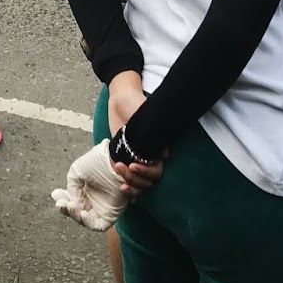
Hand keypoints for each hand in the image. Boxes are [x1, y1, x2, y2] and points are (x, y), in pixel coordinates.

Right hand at [51, 140, 128, 230]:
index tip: (56, 195)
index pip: (71, 201)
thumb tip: (72, 202)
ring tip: (71, 206)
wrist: (115, 160)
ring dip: (76, 216)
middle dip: (67, 209)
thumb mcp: (77, 171)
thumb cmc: (98, 162)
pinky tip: (82, 213)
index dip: (62, 200)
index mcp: (85, 190)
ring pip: (85, 221)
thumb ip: (72, 188)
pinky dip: (89, 223)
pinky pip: (99, 225)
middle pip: (77, 213)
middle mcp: (94, 200)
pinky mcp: (111, 214)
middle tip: (61, 204)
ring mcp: (102, 208)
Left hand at [107, 73, 163, 196]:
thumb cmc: (137, 105)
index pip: (157, 172)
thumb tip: (164, 155)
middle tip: (123, 167)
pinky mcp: (124, 158)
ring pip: (138, 182)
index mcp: (157, 150)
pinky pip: (127, 176)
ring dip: (129, 182)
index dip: (146, 173)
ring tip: (118, 169)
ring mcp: (136, 159)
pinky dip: (124, 181)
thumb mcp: (146, 117)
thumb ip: (154, 134)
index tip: (133, 165)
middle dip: (135, 179)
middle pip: (147, 181)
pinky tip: (119, 181)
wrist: (122, 99)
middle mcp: (148, 158)